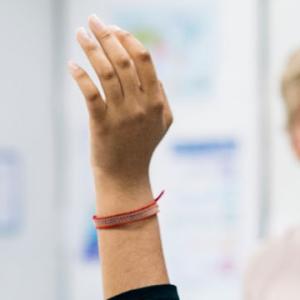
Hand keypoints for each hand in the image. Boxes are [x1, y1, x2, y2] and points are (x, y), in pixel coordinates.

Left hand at [69, 15, 172, 183]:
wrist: (126, 175)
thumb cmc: (142, 146)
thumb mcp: (162, 123)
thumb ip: (162, 97)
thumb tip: (156, 75)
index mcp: (157, 101)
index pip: (144, 60)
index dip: (128, 39)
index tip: (114, 28)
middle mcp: (141, 105)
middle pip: (124, 60)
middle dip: (108, 35)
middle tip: (93, 20)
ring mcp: (122, 115)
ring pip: (106, 72)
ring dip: (91, 48)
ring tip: (80, 34)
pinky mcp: (102, 124)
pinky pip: (90, 93)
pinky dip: (80, 76)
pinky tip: (72, 65)